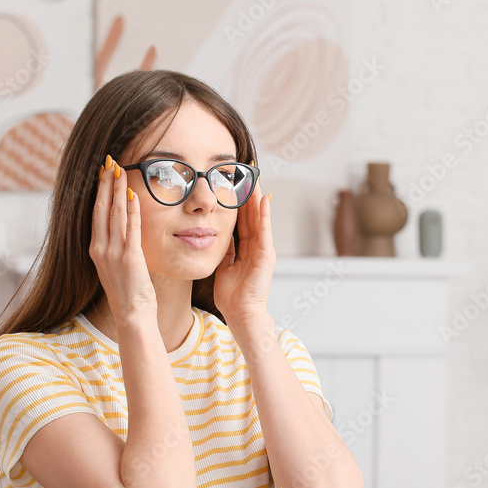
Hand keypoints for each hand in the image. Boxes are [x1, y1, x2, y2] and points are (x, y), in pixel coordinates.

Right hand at [88, 156, 156, 322]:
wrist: (131, 314)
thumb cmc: (128, 291)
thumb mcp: (115, 265)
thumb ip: (115, 246)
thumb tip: (120, 228)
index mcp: (96, 249)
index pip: (96, 213)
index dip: (99, 191)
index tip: (103, 172)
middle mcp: (101, 248)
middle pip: (101, 208)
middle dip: (106, 183)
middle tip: (109, 161)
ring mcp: (114, 253)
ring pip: (115, 214)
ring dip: (118, 190)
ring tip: (120, 170)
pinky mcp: (130, 258)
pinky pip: (131, 229)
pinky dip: (133, 210)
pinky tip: (134, 195)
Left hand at [213, 179, 273, 322]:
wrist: (240, 313)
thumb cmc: (232, 296)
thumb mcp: (224, 267)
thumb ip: (226, 251)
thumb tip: (220, 236)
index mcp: (246, 249)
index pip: (243, 221)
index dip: (240, 203)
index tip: (235, 185)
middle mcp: (257, 247)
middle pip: (252, 215)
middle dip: (249, 194)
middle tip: (247, 174)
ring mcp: (263, 250)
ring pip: (260, 218)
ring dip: (258, 198)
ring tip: (256, 179)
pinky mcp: (266, 255)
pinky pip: (265, 231)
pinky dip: (264, 215)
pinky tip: (263, 199)